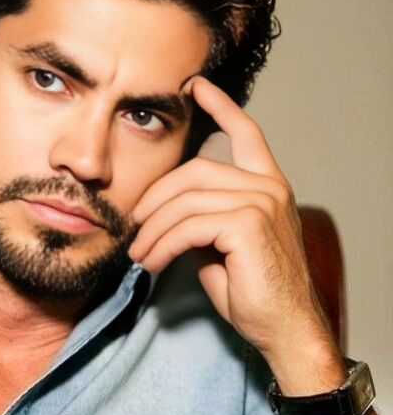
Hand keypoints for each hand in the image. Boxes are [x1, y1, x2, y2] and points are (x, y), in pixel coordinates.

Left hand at [127, 76, 332, 362]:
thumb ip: (202, 217)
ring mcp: (261, 203)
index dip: (220, 106)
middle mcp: (268, 187)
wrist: (283, 327)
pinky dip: (162, 244)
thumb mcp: (221, 245)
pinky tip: (152, 261)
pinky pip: (189, 225)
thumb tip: (163, 213)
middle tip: (132, 227)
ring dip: (152, 228)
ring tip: (138, 253)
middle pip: (195, 170)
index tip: (195, 86)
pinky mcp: (248, 225)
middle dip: (155, 197)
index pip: (246, 133)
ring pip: (186, 200)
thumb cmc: (252, 291)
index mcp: (267, 184)